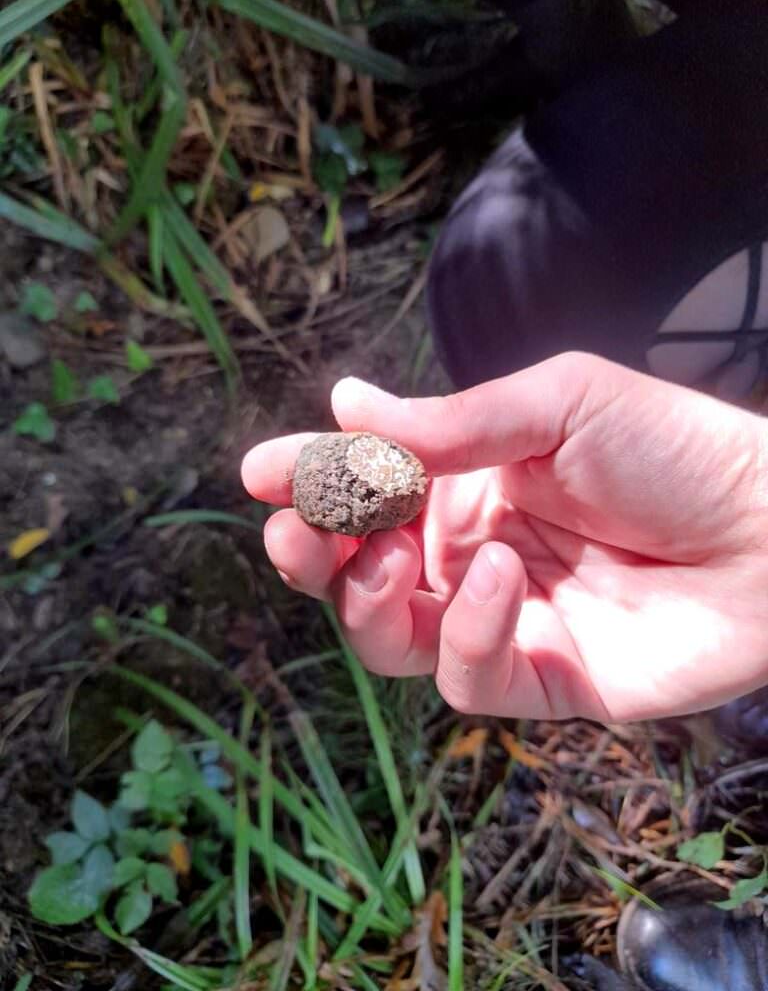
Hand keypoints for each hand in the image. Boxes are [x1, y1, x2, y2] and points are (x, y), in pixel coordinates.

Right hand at [241, 353, 767, 721]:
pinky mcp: (541, 680)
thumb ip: (446, 424)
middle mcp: (468, 556)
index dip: (307, 486)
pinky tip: (503, 580)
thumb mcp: (554, 406)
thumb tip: (342, 403)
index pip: (363, 496)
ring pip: (388, 637)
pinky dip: (469, 631)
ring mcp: (501, 621)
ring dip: (371, 599)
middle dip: (312, 555)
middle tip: (299, 529)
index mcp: (464, 486)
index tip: (260, 473)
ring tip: (400, 553)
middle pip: (353, 577)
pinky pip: (466, 676)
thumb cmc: (672, 447)